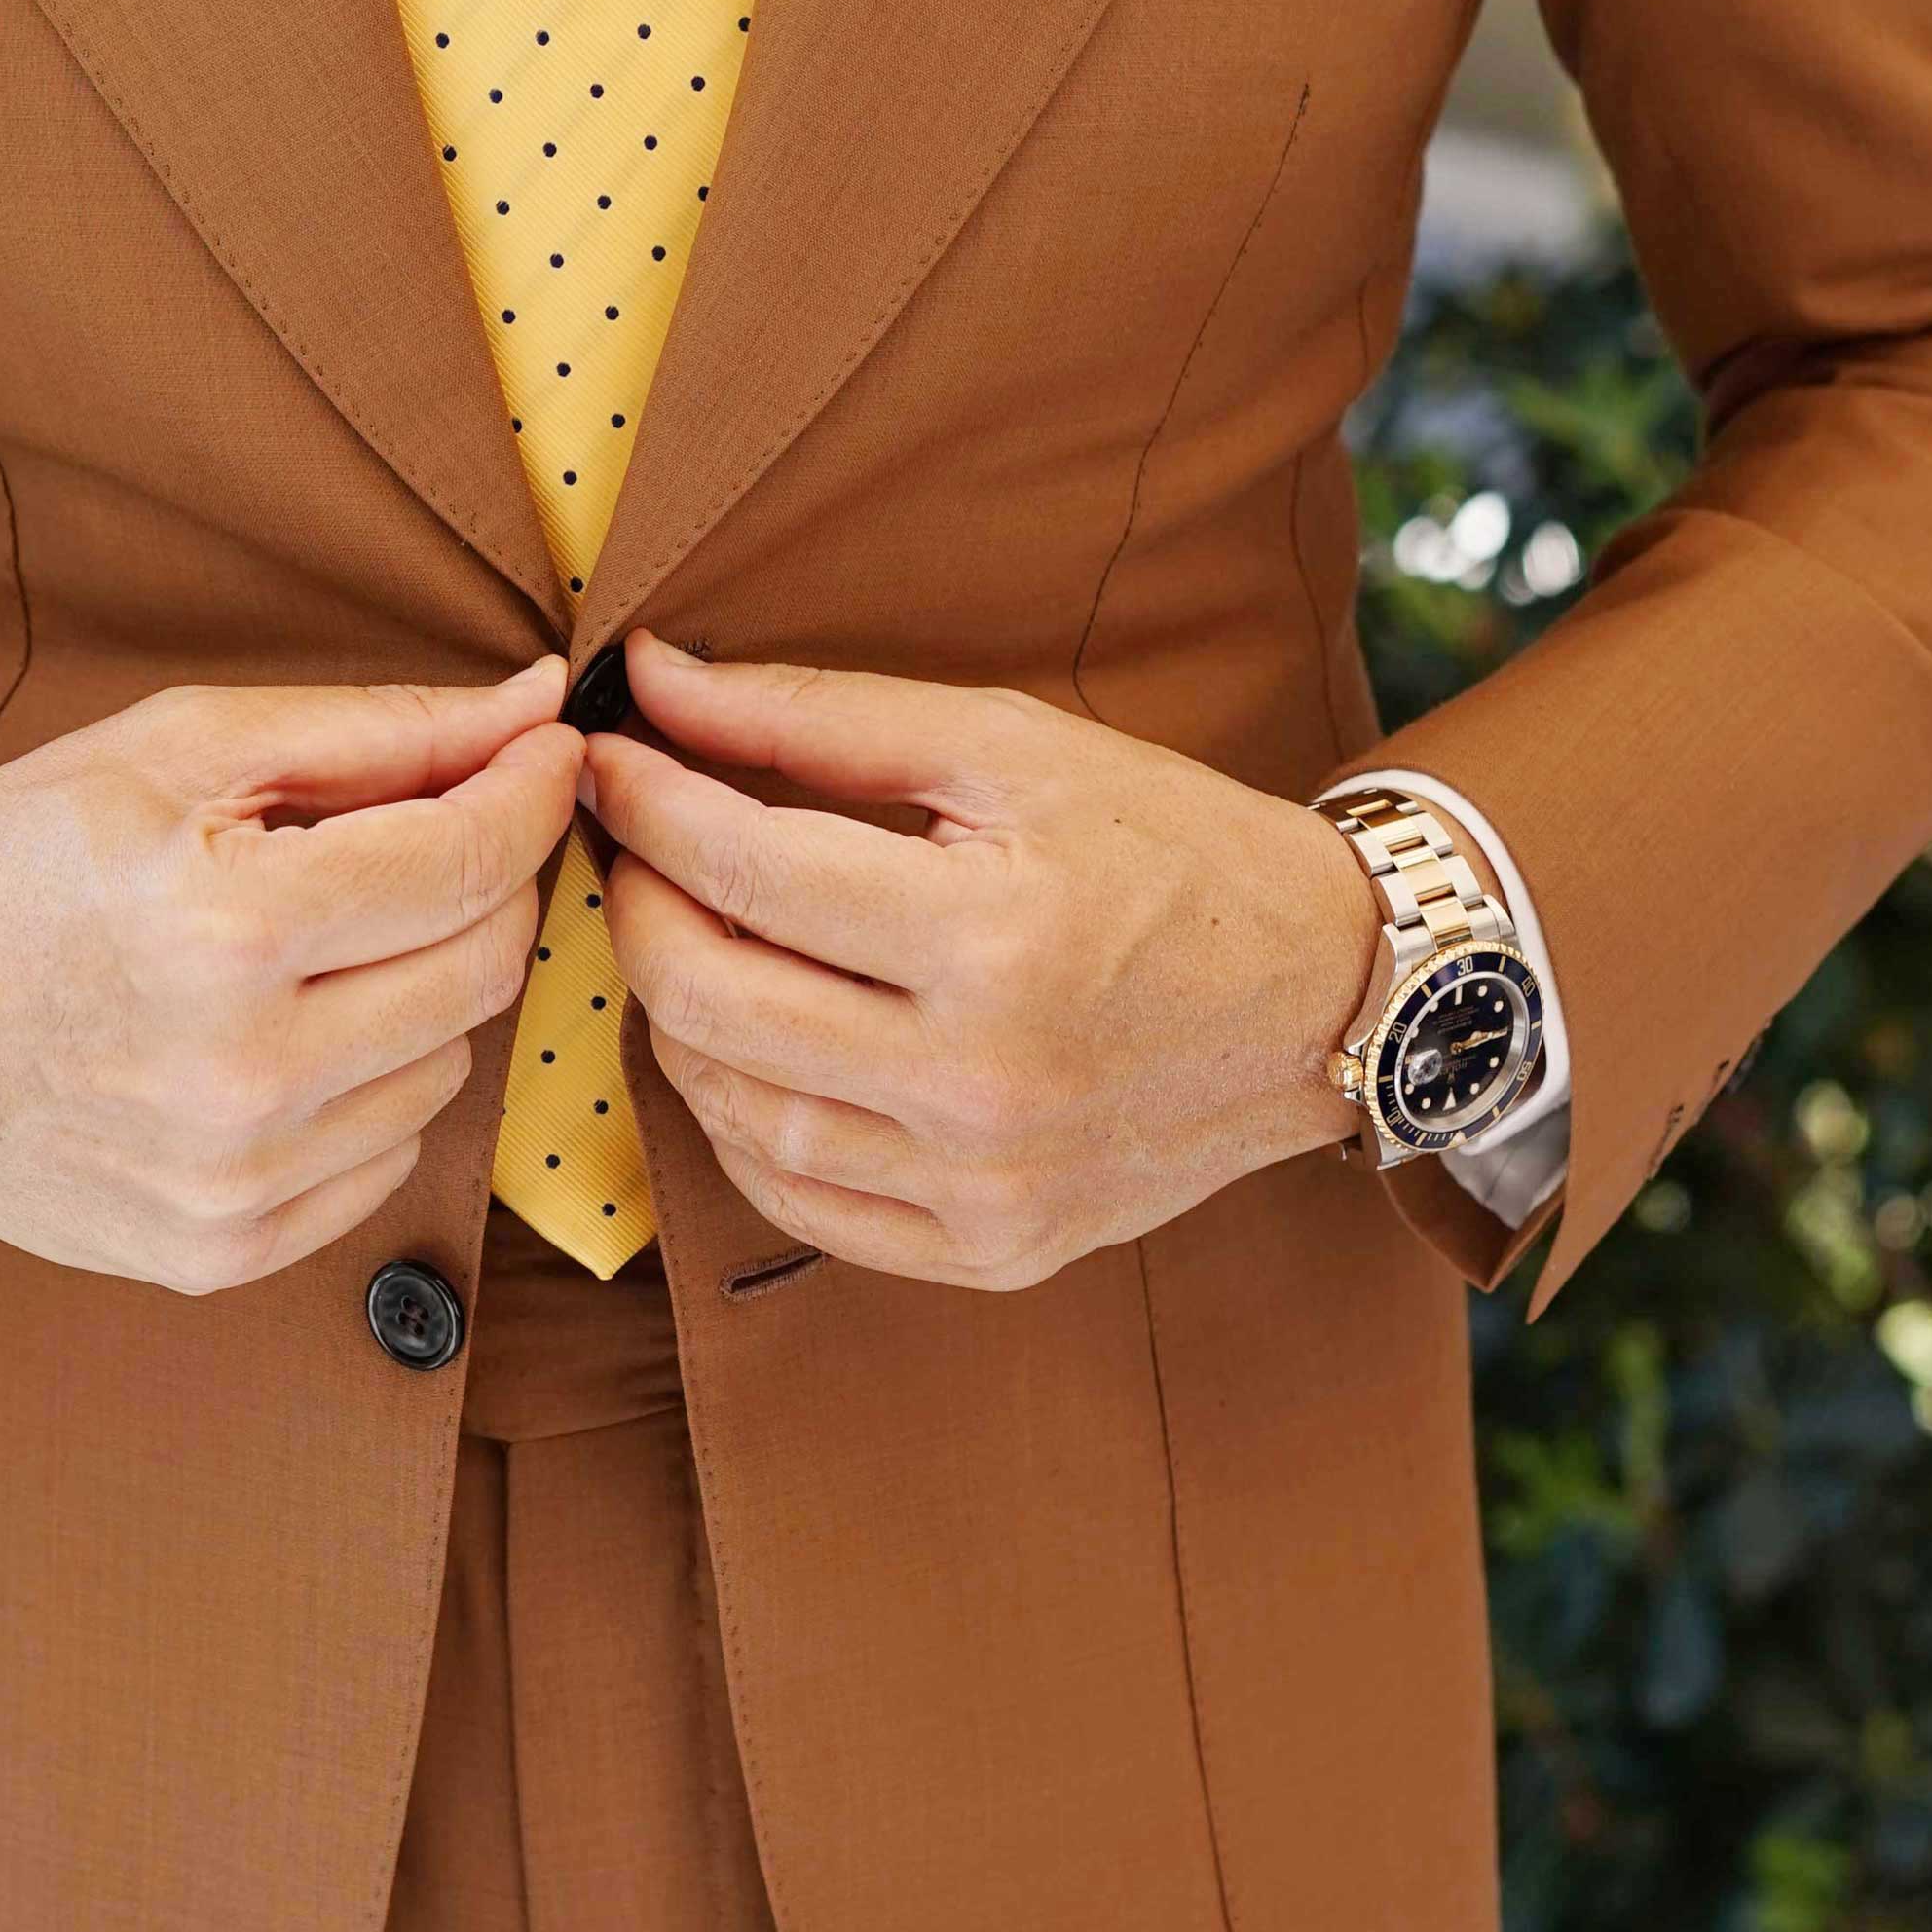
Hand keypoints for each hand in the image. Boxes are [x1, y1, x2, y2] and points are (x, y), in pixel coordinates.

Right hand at [0, 660, 581, 1292]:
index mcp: (227, 931)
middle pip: (484, 970)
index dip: (532, 792)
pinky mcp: (220, 1252)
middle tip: (433, 836)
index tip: (546, 751)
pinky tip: (280, 1037)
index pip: (470, 863)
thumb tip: (535, 710)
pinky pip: (388, 1162)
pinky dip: (366, 1090)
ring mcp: (231, 1184)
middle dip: (484, 886)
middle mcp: (240, 1077)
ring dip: (419, 992)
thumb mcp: (180, 749)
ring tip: (313, 945)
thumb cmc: (16, 852)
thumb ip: (376, 732)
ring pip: (448, 1068)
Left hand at [580, 628, 1380, 1290]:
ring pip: (735, 1115)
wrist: (1324, 997)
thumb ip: (817, 716)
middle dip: (636, 912)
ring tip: (688, 940)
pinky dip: (740, 1125)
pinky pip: (799, 1205)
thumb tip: (650, 682)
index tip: (607, 758)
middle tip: (630, 852)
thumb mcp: (1009, 746)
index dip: (645, 805)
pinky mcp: (992, 1250)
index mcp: (995, 934)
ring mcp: (986, 1184)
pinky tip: (751, 1050)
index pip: (744, 869)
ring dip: (674, 1020)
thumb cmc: (1168, 848)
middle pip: (709, 1004)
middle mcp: (984, 1079)